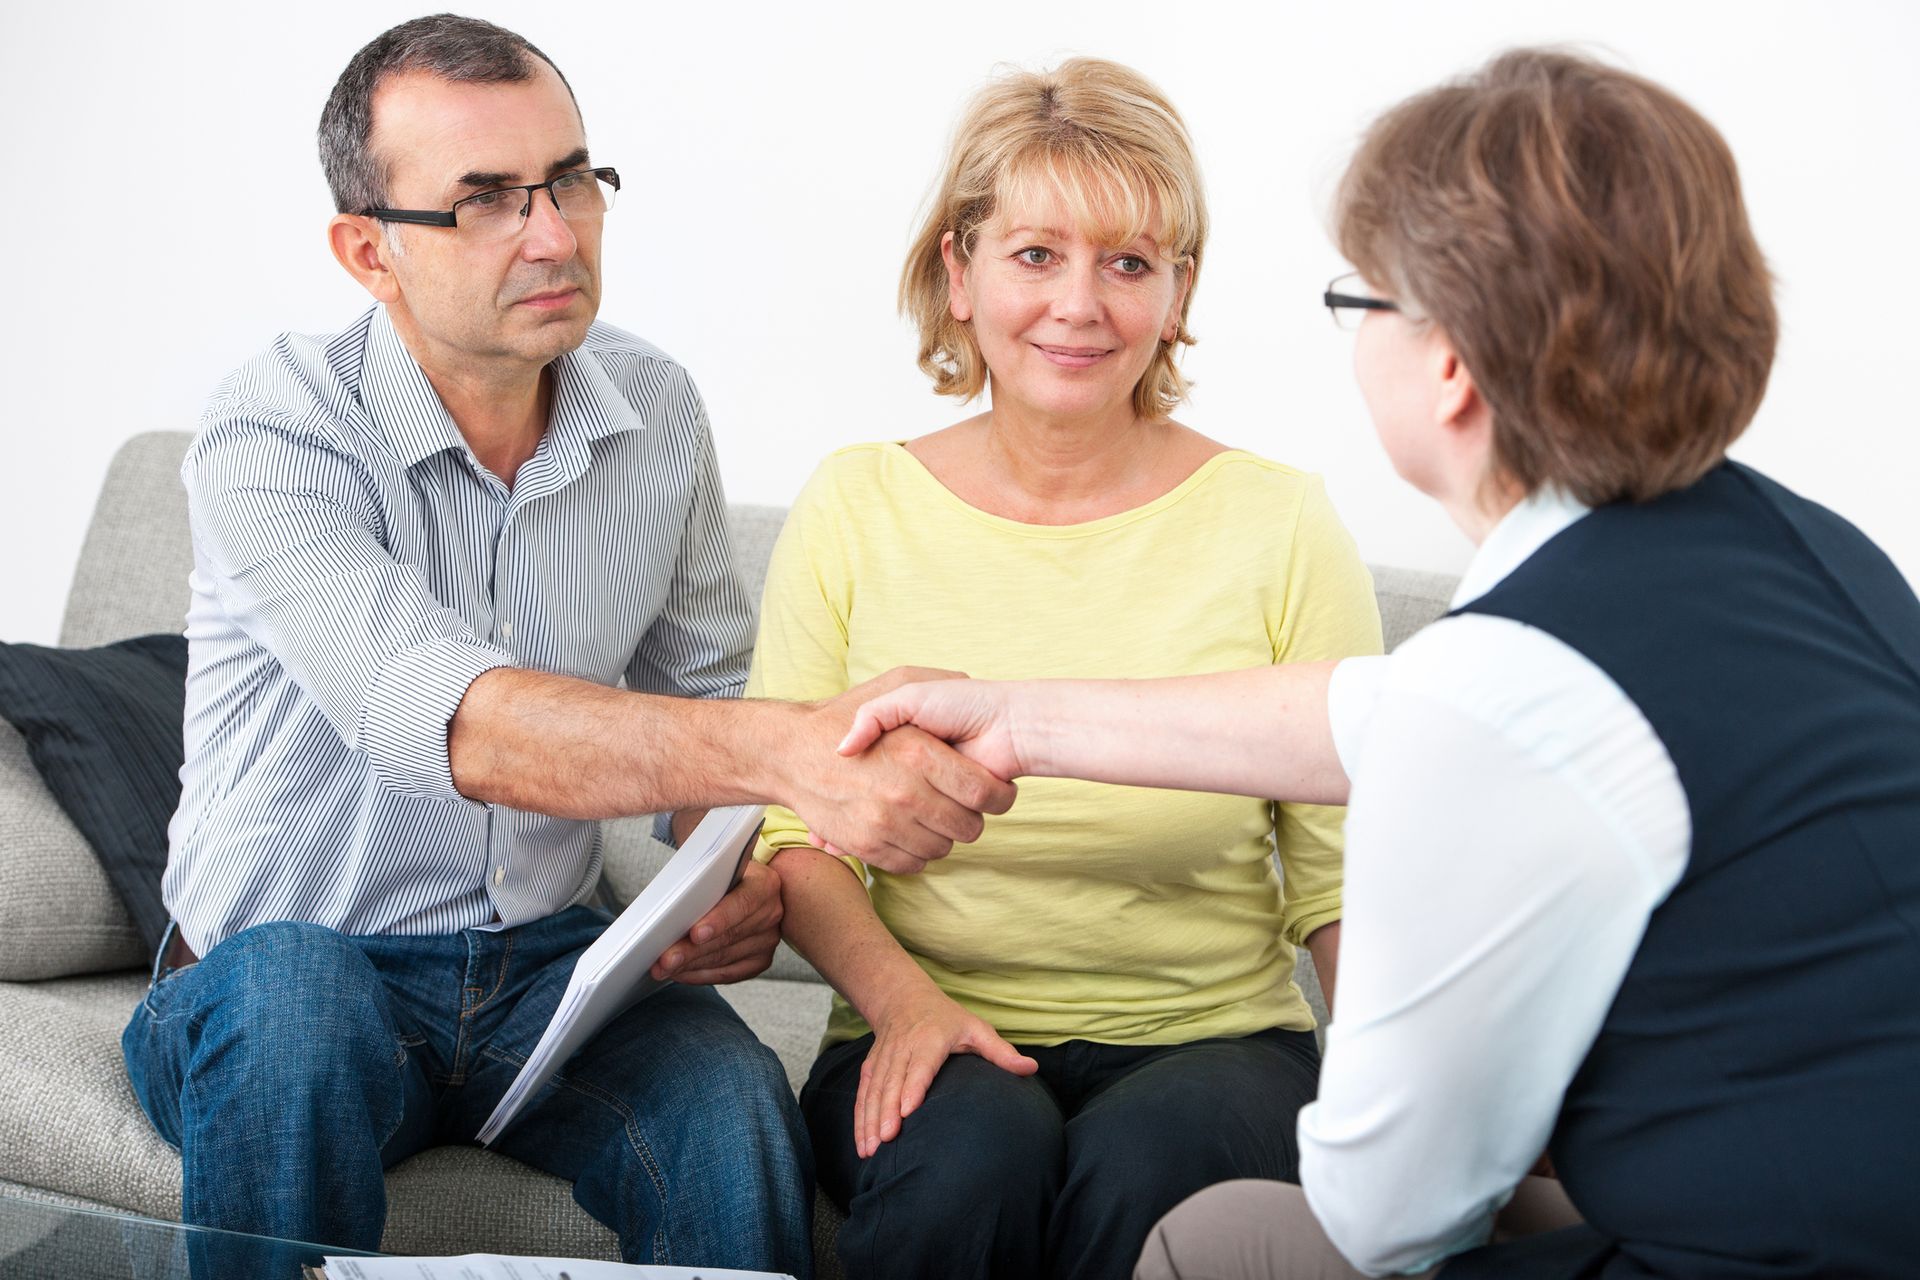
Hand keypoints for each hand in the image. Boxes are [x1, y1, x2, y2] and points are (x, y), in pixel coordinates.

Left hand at [651, 857, 782, 984]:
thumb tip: (674, 905)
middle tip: (665, 960)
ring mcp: (768, 940)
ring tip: (663, 968)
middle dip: (692, 950)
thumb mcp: (718, 869)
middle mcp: (771, 913)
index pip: (742, 903)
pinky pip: (727, 974)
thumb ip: (704, 882)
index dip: (719, 920)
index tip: (695, 934)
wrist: (745, 888)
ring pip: (724, 958)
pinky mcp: (760, 961)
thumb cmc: (724, 877)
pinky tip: (680, 974)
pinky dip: (700, 975)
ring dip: (690, 965)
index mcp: (765, 885)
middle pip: (728, 937)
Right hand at [783, 668, 1017, 874]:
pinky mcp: (866, 846)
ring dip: (942, 835)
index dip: (998, 794)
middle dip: (970, 815)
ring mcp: (885, 824)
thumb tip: (972, 692)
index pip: (985, 792)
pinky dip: (916, 851)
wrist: (789, 750)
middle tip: (958, 801)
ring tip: (929, 812)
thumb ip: (939, 682)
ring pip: (943, 848)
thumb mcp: (895, 683)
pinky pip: (912, 863)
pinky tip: (909, 829)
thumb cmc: (844, 714)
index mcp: (920, 754)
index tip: (990, 789)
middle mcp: (905, 793)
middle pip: (969, 826)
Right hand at [855, 987, 1036, 1158]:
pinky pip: (863, 1094)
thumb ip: (1000, 1052)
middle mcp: (903, 1048)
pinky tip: (863, 1145)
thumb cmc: (947, 1019)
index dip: (912, 1086)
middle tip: (886, 1139)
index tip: (907, 1111)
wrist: (903, 999)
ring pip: (874, 1091)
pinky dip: (860, 1119)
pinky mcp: (871, 1068)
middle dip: (886, 1111)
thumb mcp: (976, 1028)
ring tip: (871, 1150)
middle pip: (892, 1082)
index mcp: (930, 1039)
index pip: (921, 1065)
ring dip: (869, 1120)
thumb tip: (1031, 1069)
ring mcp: (884, 1059)